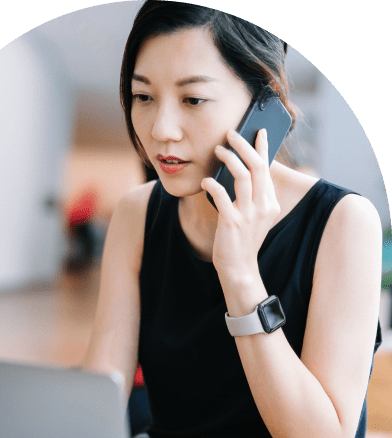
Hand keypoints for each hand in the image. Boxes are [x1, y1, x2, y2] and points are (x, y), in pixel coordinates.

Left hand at [201, 129, 280, 282]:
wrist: (239, 268)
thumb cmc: (242, 239)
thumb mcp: (254, 216)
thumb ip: (253, 196)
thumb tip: (240, 169)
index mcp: (270, 203)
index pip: (267, 169)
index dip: (263, 148)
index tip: (258, 131)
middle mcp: (263, 206)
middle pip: (257, 166)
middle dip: (243, 145)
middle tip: (230, 134)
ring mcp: (249, 215)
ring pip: (242, 176)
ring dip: (228, 158)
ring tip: (217, 151)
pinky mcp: (232, 222)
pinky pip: (222, 195)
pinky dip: (212, 184)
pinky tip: (205, 181)